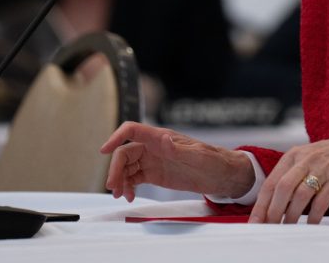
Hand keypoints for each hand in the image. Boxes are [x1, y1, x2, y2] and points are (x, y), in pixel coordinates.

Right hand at [100, 121, 254, 200]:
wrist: (224, 175)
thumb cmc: (215, 161)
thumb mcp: (199, 157)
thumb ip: (179, 149)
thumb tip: (162, 140)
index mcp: (162, 138)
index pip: (133, 131)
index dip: (116, 137)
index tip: (104, 150)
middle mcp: (155, 147)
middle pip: (125, 153)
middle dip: (116, 169)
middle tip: (114, 189)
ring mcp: (154, 160)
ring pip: (127, 166)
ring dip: (120, 180)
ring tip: (121, 195)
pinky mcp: (155, 173)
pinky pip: (134, 177)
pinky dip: (128, 186)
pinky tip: (130, 196)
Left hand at [250, 131, 328, 223]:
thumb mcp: (308, 159)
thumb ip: (291, 176)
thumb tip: (273, 204)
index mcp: (294, 155)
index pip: (271, 182)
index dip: (261, 204)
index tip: (255, 221)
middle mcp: (305, 159)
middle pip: (282, 188)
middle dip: (273, 211)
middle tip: (270, 227)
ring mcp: (322, 167)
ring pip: (300, 195)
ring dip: (292, 215)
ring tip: (288, 228)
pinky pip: (322, 200)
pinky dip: (314, 215)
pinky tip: (311, 224)